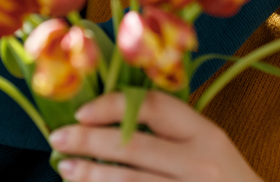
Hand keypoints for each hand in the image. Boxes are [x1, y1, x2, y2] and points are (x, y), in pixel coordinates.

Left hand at [50, 91, 262, 181]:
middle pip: (133, 145)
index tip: (82, 112)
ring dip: (90, 175)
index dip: (112, 106)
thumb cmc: (222, 178)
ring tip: (66, 167)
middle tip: (58, 138)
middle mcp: (199, 164)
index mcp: (206, 134)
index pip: (153, 107)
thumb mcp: (208, 146)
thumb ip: (170, 132)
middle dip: (88, 141)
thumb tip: (106, 119)